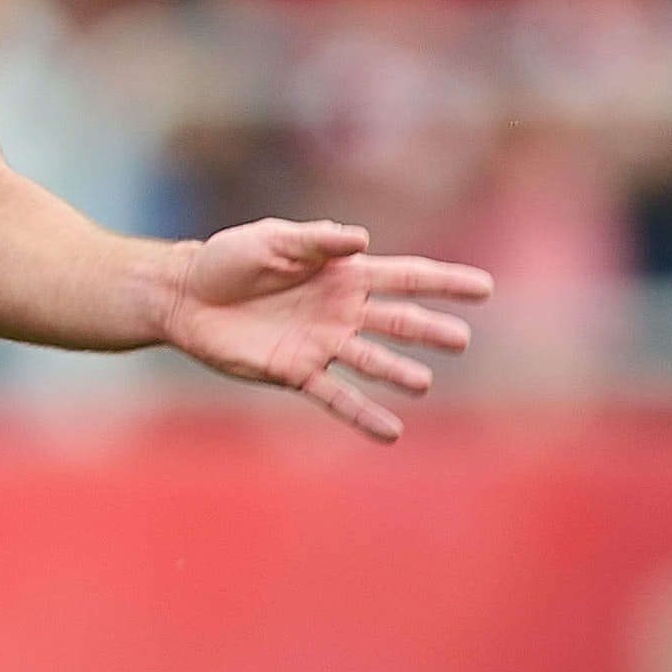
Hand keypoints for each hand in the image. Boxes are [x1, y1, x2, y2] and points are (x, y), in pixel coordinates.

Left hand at [153, 219, 490, 441]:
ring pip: (372, 360)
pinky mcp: (296, 372)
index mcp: (344, 274)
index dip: (444, 283)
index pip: (406, 277)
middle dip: (429, 330)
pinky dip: (362, 415)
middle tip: (460, 340)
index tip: (484, 289)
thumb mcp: (272, 239)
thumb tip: (361, 239)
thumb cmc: (230, 259)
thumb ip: (317, 240)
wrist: (187, 296)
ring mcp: (322, 344)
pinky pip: (336, 396)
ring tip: (422, 384)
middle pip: (398, 322)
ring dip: (397, 372)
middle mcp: (342, 311)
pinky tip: (392, 432)